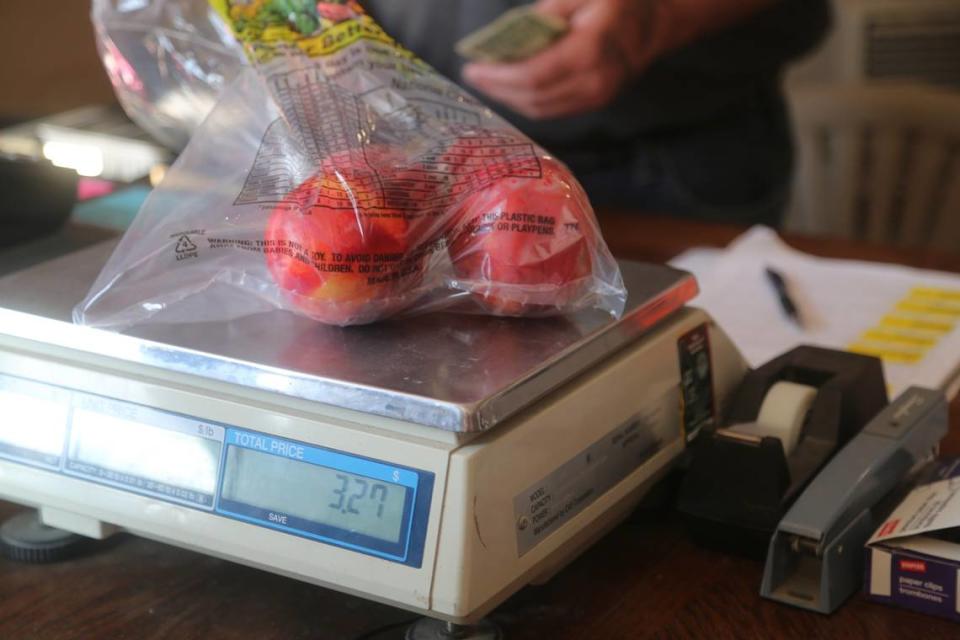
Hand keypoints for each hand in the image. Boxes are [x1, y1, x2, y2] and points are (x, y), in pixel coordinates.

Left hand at [462, 0, 657, 119]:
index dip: (500, 76)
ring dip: (509, 98)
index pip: (534, 75)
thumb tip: (514, 33)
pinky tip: (510, 89)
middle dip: (498, 89)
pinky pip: (553, 109)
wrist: (655, 24)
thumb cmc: (617, 2)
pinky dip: (527, 101)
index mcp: (590, 50)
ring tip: (487, 83)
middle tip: (473, 76)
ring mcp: (596, 97)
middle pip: (534, 97)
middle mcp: (594, 81)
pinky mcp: (594, 103)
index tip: (473, 68)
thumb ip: (550, 12)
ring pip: (541, 109)